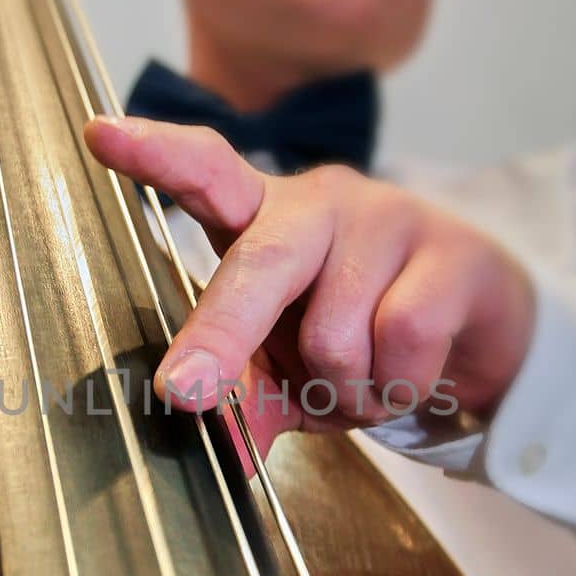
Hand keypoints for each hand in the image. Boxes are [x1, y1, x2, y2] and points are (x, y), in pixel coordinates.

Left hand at [84, 114, 536, 454]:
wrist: (477, 335)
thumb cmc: (361, 338)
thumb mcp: (290, 375)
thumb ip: (246, 397)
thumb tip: (214, 442)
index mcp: (263, 220)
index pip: (205, 170)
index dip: (155, 154)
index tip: (99, 133)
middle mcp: (319, 203)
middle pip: (259, 264)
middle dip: (221, 336)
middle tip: (183, 392)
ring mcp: (388, 218)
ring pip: (334, 333)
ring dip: (347, 390)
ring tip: (364, 382)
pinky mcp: (452, 251)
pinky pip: (402, 342)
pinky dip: (398, 387)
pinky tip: (409, 375)